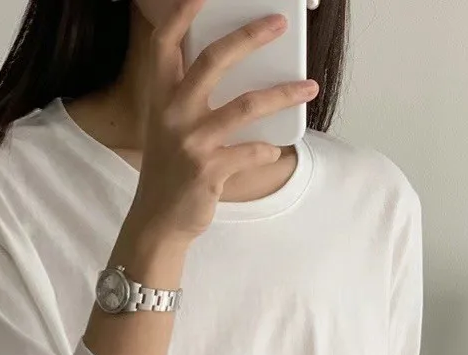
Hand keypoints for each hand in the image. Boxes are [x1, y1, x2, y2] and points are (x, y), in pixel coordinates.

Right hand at [130, 0, 318, 247]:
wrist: (158, 220)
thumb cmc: (170, 169)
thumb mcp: (169, 126)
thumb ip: (190, 98)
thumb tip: (238, 72)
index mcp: (160, 96)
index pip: (165, 43)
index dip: (182, 14)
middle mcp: (172, 113)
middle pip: (213, 60)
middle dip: (250, 37)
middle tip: (279, 23)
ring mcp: (190, 141)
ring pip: (245, 105)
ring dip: (282, 94)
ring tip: (309, 86)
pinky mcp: (208, 169)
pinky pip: (252, 151)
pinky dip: (268, 149)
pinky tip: (275, 149)